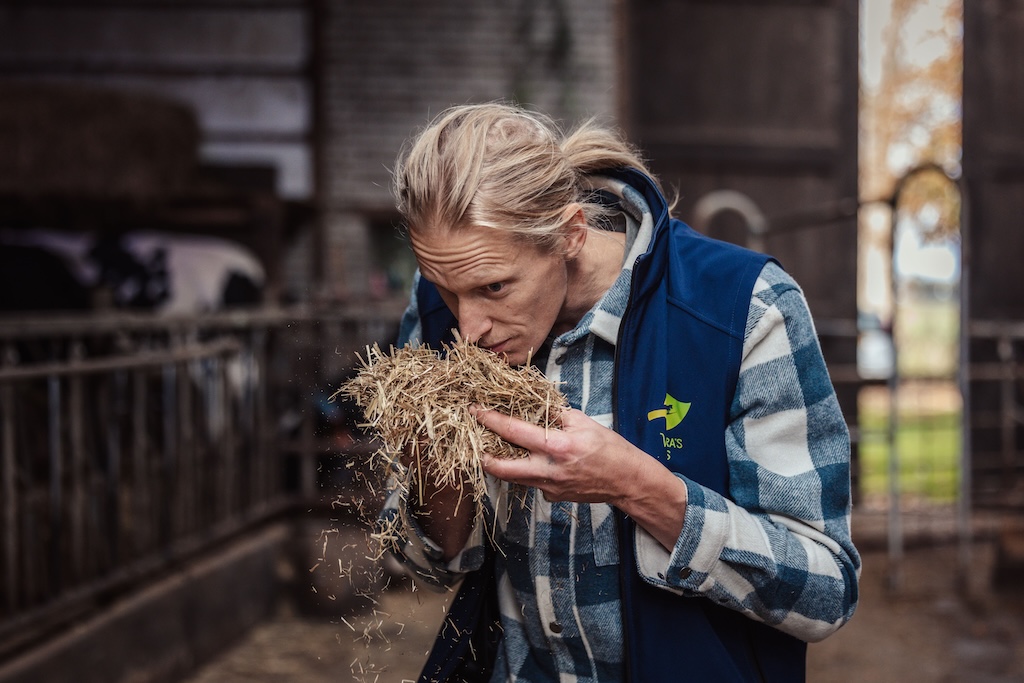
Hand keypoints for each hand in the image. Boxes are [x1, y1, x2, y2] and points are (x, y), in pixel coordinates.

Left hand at [472, 406, 688, 549]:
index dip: (490, 420)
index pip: (513, 431)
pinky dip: (528, 471)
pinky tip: (535, 462)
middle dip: (482, 455)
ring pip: (513, 477)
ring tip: (497, 449)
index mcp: (555, 446)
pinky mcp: (552, 497)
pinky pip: (532, 483)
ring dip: (502, 463)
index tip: (475, 411)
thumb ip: (554, 413)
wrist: (627, 481)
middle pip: (501, 467)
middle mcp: (548, 470)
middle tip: (474, 442)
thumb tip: (532, 402)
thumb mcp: (583, 421)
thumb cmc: (609, 448)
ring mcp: (549, 487)